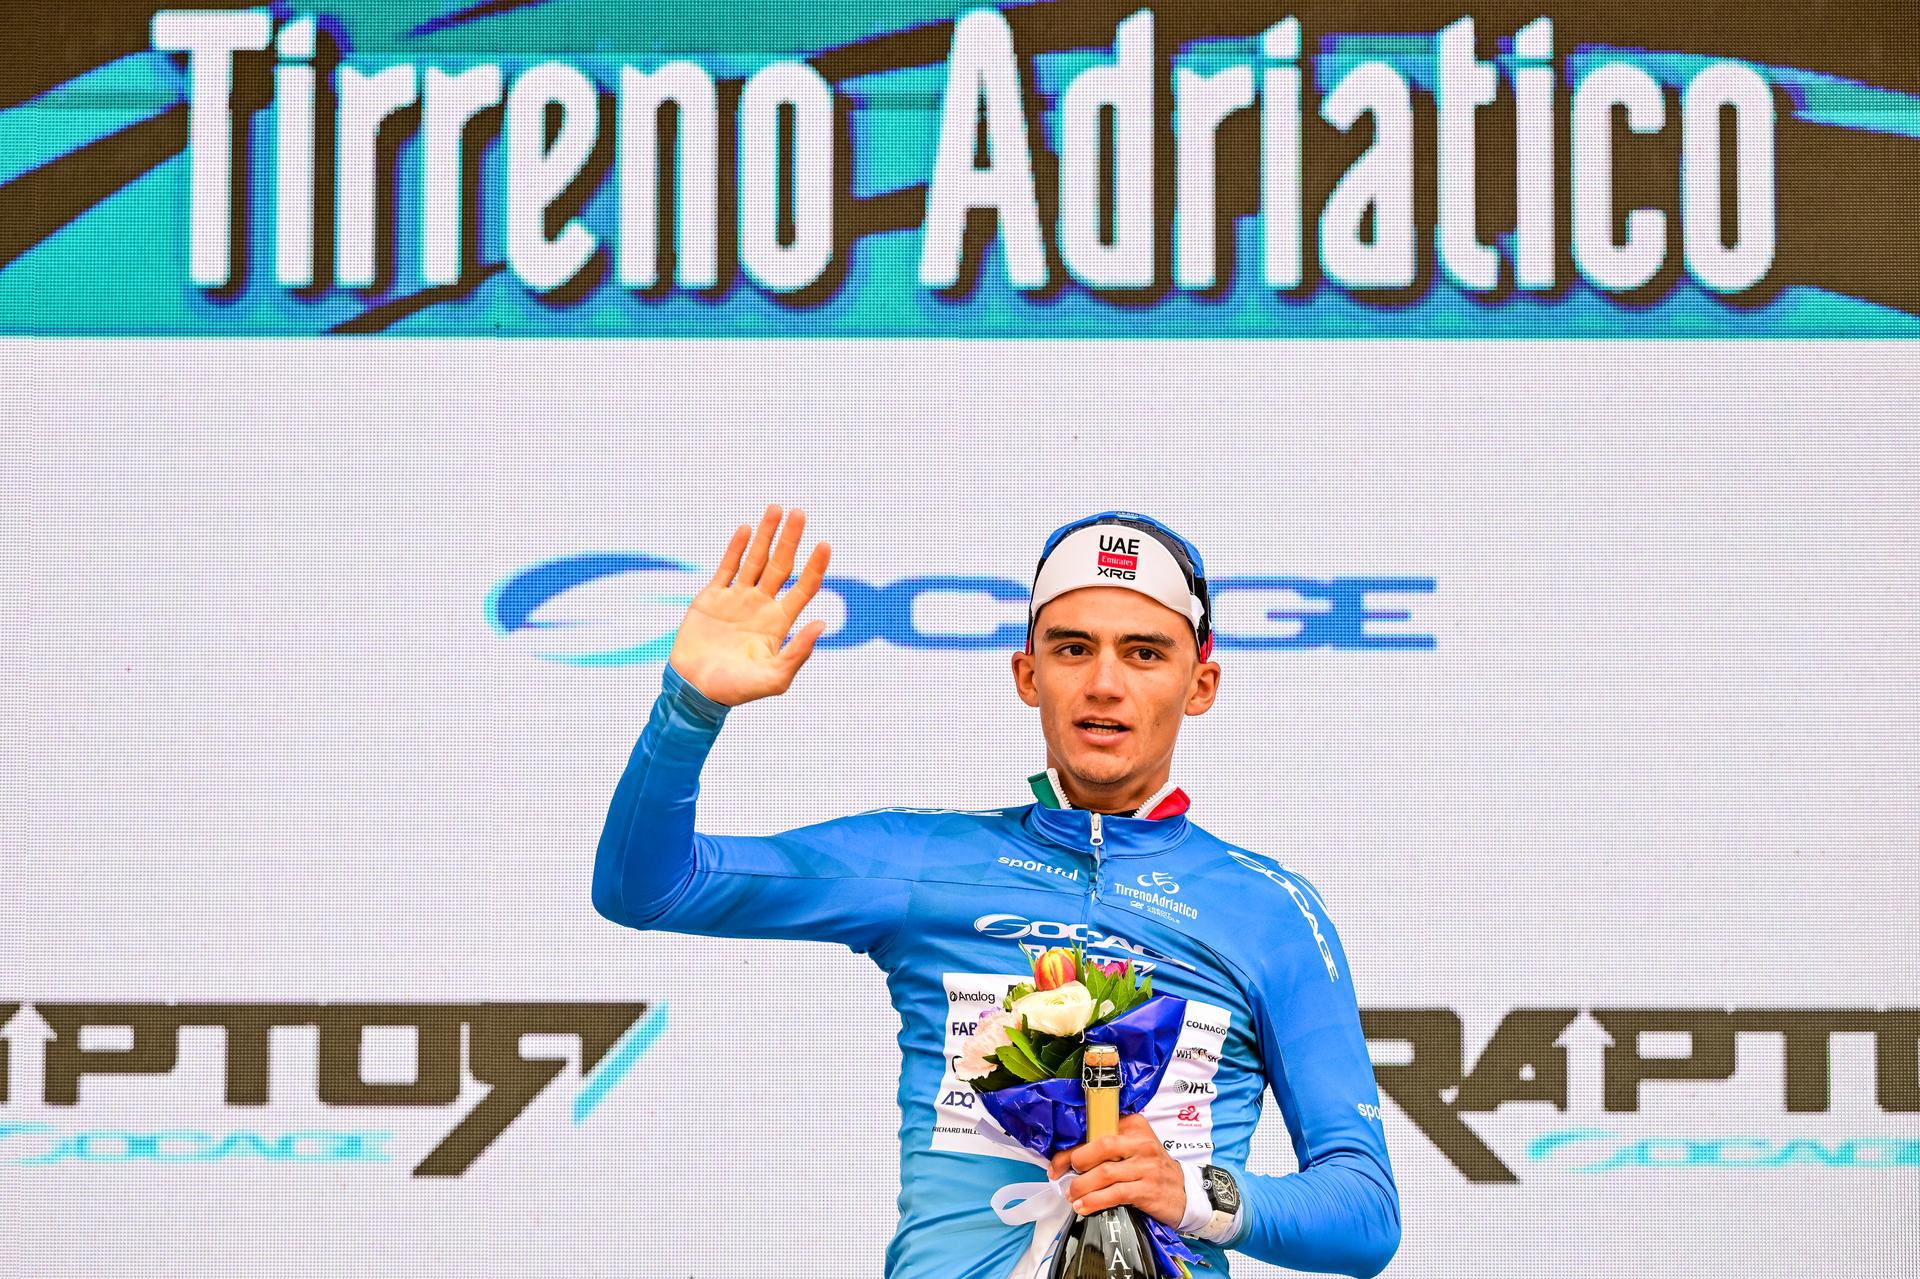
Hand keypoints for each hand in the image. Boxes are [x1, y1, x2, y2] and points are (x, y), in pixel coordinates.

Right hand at [667, 504, 830, 706]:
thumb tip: (822, 624)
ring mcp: (736, 599)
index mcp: (779, 623)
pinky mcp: (712, 597)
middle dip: (791, 539)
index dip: (815, 567)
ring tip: (776, 509)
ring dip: (766, 535)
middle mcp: (761, 606)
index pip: (803, 588)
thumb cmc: (735, 690)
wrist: (694, 690)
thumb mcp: (774, 679)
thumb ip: (798, 653)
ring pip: (755, 559)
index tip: (825, 545)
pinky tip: (746, 529)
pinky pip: (727, 567)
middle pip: (781, 565)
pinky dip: (736, 548)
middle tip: (800, 512)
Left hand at [1047, 1112, 1185, 1228]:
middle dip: (1075, 1163)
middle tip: (1062, 1177)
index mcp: (1135, 1126)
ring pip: (1105, 1173)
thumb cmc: (1151, 1169)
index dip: (1072, 1147)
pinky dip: (1095, 1201)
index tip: (1056, 1163)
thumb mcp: (1134, 1148)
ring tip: (1071, 1195)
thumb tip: (1069, 1158)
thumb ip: (1108, 1146)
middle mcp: (1142, 1143)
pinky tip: (1084, 1207)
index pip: (1098, 1130)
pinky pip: (1115, 1194)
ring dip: (1082, 1186)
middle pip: (1101, 1146)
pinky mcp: (1147, 1189)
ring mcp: (1146, 1166)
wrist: (1184, 1193)